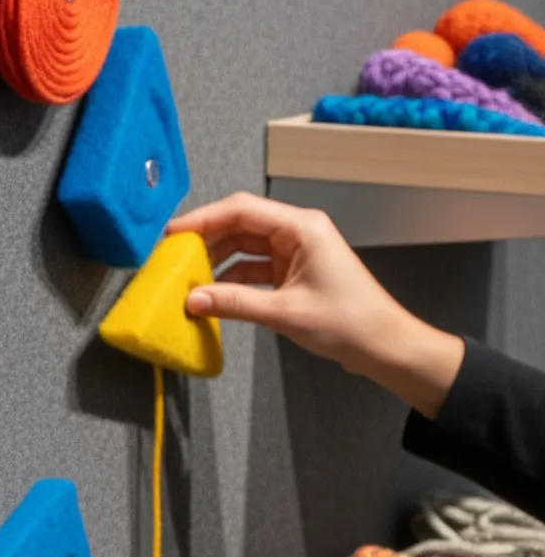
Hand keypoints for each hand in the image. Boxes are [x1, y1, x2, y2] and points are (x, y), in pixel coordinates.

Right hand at [169, 193, 462, 417]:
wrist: (382, 345)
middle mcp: (298, 232)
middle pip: (240, 224)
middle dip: (206, 240)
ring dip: (216, 261)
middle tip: (173, 258)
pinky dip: (232, 279)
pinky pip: (254, 267)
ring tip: (188, 278)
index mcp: (302, 228)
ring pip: (244, 246)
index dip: (203, 219)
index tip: (173, 235)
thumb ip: (234, 303)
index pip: (242, 210)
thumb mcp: (284, 312)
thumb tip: (193, 299)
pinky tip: (212, 293)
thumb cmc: (349, 323)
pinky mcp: (293, 271)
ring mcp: (296, 251)